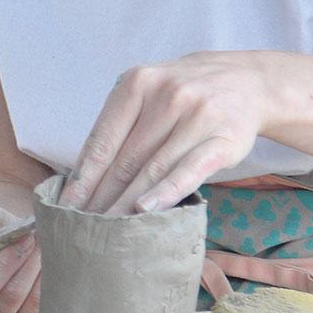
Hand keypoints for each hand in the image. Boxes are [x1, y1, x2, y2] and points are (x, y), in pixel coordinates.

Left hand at [62, 52, 276, 214]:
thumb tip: (81, 176)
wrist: (245, 81)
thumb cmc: (182, 96)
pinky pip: (190, 170)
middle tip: (84, 227)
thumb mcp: (147, 93)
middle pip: (125, 159)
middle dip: (101, 197)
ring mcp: (197, 116)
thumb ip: (119, 125)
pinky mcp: (224, 138)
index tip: (66, 206)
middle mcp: (167, 95)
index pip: (102, 139)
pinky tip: (146, 211)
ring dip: (127, 204)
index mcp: (138, 83)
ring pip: (154, 169)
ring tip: (109, 231)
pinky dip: (166, 192)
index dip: (83, 177)